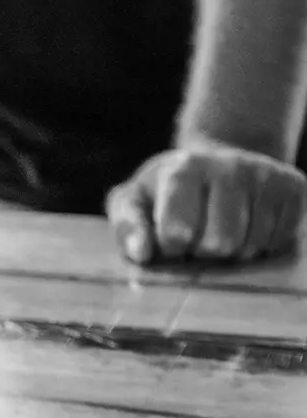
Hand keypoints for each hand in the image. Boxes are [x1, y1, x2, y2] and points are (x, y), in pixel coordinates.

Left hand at [105, 142, 305, 265]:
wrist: (217, 164)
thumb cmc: (168, 191)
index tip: (170, 238)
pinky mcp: (295, 188)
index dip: (171, 247)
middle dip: (204, 252)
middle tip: (199, 236)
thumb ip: (128, 225)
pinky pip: (282, 242)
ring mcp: (267, 175)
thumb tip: (141, 253)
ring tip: (223, 229)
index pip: (176, 232)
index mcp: (185, 168)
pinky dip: (263, 245)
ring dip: (235, 251)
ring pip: (253, 247)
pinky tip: (250, 226)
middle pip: (220, 244)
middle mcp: (230, 166)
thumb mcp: (136, 201)